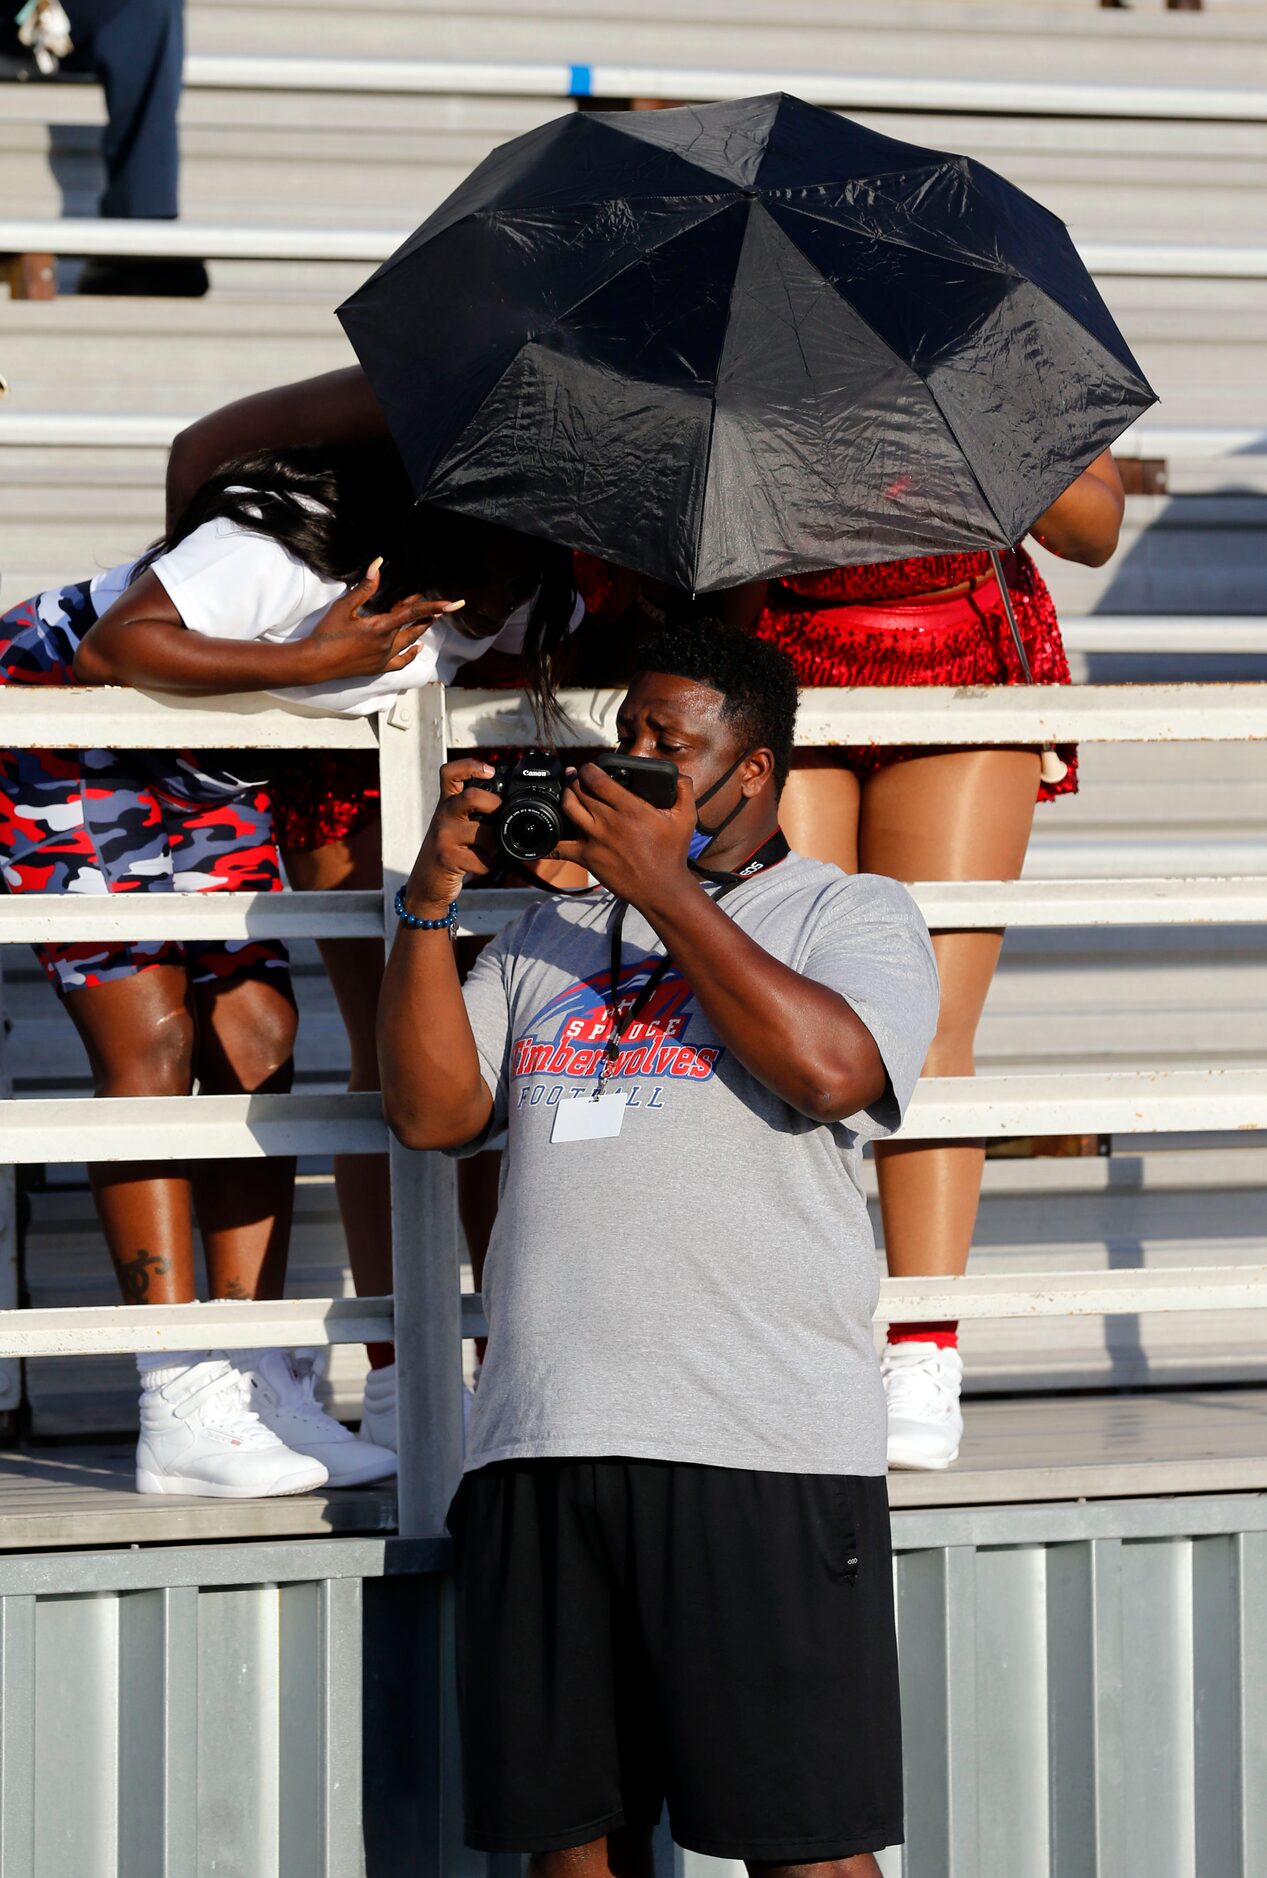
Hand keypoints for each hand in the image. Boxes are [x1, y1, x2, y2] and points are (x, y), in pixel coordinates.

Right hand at [301, 560, 463, 681]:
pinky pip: (401, 662)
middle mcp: (387, 644)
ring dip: (420, 630)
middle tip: (435, 604)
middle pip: (414, 627)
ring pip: (410, 642)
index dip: (435, 607)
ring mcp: (384, 658)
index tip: (454, 604)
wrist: (315, 662)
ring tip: (430, 620)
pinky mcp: (378, 668)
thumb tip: (378, 564)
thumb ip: (365, 587)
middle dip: (426, 614)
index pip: (413, 613)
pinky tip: (417, 648)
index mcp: (381, 627)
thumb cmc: (327, 633)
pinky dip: (412, 654)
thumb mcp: (344, 607)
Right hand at [401, 760, 500, 916]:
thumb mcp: (454, 825)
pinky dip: (489, 865)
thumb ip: (474, 812)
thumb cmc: (448, 851)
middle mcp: (443, 816)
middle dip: (496, 806)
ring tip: (493, 851)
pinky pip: (483, 859)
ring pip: (484, 833)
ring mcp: (444, 836)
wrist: (426, 883)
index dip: (470, 765)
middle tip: (501, 818)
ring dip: (497, 845)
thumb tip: (509, 804)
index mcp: (446, 804)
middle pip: (473, 797)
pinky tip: (482, 865)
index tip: (490, 771)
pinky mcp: (447, 858)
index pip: (449, 773)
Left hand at [554, 762, 696, 908]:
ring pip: (568, 809)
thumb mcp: (686, 818)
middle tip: (575, 777)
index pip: (597, 779)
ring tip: (567, 793)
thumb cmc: (672, 853)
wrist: (661, 888)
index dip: (588, 769)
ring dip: (565, 797)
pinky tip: (546, 834)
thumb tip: (681, 775)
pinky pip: (560, 848)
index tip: (588, 767)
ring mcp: (595, 839)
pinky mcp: (587, 858)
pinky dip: (549, 841)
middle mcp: (608, 821)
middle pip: (579, 791)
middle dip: (574, 780)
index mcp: (629, 808)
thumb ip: (685, 791)